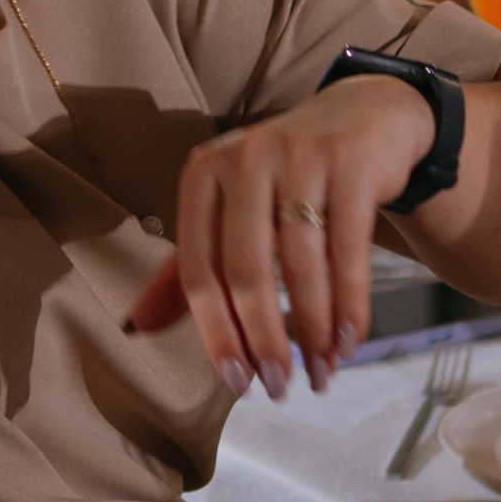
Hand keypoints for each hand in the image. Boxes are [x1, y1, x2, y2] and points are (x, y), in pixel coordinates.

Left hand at [123, 70, 438, 399]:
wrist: (363, 114)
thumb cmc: (286, 175)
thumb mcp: (231, 209)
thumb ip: (186, 267)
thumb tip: (137, 326)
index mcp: (204, 173)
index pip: (198, 267)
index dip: (215, 332)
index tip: (236, 381)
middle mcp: (245, 158)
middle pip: (245, 269)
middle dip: (263, 340)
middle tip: (278, 388)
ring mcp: (300, 156)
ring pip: (302, 265)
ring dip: (312, 332)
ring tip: (320, 372)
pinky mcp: (350, 164)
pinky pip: (348, 251)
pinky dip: (350, 306)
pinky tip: (349, 341)